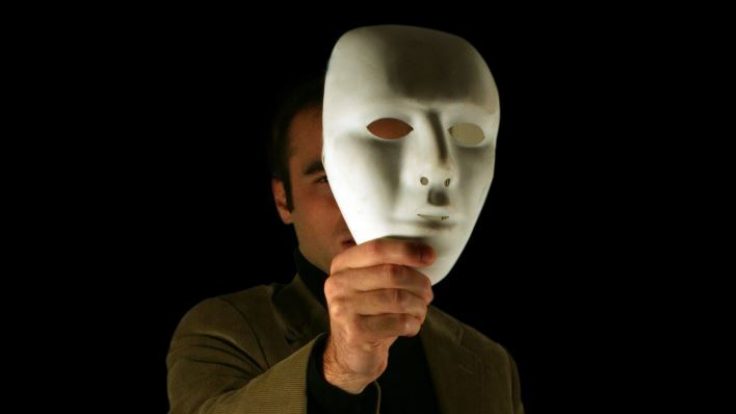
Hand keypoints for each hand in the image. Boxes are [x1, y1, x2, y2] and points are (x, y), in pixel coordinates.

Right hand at [322, 238, 434, 393]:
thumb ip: (387, 265)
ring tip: (420, 310)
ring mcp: (343, 309)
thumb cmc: (369, 314)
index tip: (429, 256)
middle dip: (419, 282)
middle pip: (391, 273)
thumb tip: (425, 254)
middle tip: (427, 292)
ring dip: (419, 305)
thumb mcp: (370, 284)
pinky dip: (413, 324)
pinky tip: (411, 326)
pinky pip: (398, 322)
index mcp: (342, 265)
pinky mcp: (355, 332)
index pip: (376, 249)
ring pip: (398, 298)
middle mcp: (338, 284)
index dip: (406, 250)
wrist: (350, 354)